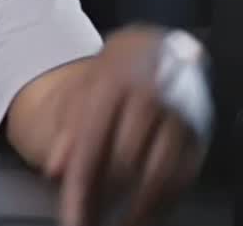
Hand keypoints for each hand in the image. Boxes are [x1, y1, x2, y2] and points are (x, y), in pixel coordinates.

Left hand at [45, 26, 202, 225]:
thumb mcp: (81, 90)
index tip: (74, 217)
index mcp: (110, 86)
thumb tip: (55, 171)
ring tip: (119, 223)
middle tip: (89, 218)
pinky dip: (164, 199)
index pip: (91, 145)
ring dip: (137, 208)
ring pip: (157, 174)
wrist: (155, 46)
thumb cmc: (111, 73)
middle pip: (122, 163)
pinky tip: (146, 210)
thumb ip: (66, 129)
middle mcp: (148, 100)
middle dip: (104, 197)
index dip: (80, 186)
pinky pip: (184, 175)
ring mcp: (178, 115)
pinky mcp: (198, 131)